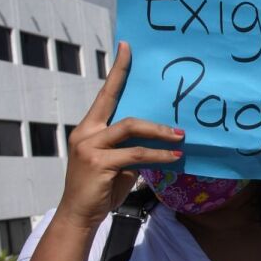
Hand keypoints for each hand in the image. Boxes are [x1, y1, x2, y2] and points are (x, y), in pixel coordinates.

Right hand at [59, 42, 183, 232]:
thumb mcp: (117, 161)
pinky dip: (158, 154)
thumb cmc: (101, 186)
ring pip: (131, 128)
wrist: (79, 214)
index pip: (106, 93)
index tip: (127, 46)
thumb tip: (163, 133)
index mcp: (89, 127)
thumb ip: (130, 144)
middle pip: (119, 105)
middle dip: (149, 107)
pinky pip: (136, 154)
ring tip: (182, 138)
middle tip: (178, 118)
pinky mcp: (98, 162)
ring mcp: (89, 146)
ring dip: (160, 133)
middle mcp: (85, 132)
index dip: (118, 69)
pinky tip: (174, 157)